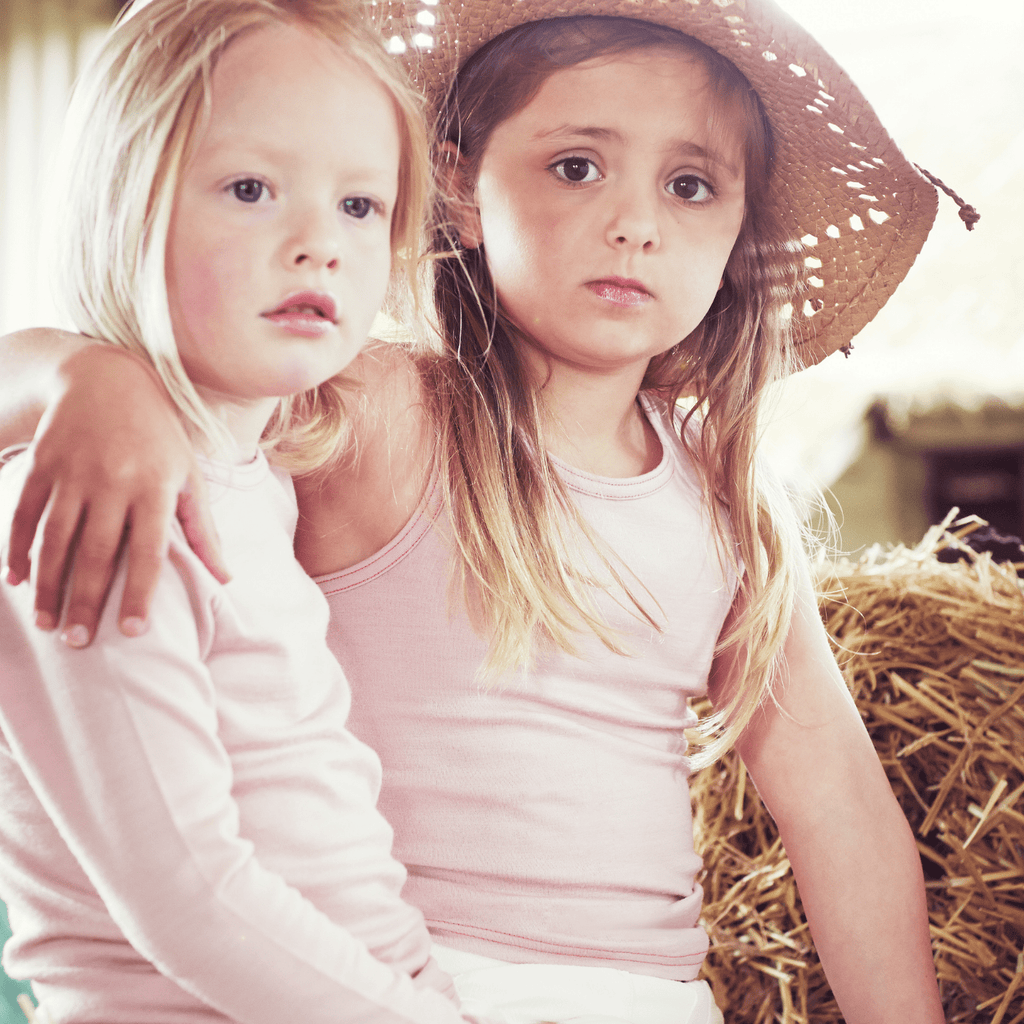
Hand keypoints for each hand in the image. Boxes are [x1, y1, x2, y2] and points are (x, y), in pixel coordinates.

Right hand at [3, 345, 228, 645]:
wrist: (106, 379)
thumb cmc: (159, 436)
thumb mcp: (189, 475)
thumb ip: (203, 529)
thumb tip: (225, 578)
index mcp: (155, 487)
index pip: (148, 550)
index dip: (139, 592)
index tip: (133, 632)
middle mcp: (113, 481)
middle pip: (96, 552)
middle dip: (85, 601)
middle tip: (79, 644)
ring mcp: (74, 472)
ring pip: (56, 539)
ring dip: (49, 586)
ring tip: (48, 625)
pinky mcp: (42, 464)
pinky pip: (25, 515)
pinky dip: (17, 550)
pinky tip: (15, 583)